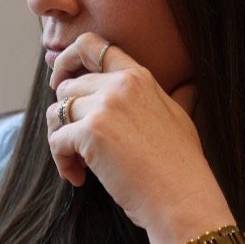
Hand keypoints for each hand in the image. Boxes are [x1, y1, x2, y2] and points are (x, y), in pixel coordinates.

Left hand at [46, 32, 233, 243]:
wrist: (182, 197)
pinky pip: (56, 141)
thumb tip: (188, 85)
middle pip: (66, 87)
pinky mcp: (90, 133)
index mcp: (139, 77)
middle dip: (64, 117)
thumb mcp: (181, 118)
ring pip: (56, 113)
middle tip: (75, 146)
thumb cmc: (181, 165)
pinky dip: (61, 163)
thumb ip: (174, 96)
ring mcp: (104, 107)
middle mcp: (120, 85)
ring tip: (77, 165)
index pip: (92, 46)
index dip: (67, 59)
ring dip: (59, 141)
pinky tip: (79, 178)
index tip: (57, 81)